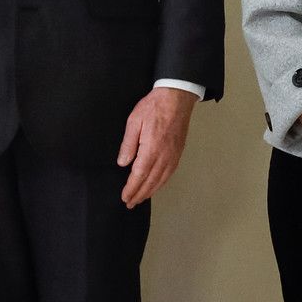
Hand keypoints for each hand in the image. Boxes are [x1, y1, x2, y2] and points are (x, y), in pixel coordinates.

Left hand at [117, 86, 196, 207]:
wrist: (177, 98)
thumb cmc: (153, 107)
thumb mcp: (134, 121)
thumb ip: (128, 144)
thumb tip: (123, 163)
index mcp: (151, 149)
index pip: (139, 175)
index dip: (132, 188)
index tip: (125, 197)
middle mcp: (164, 156)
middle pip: (151, 181)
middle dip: (140, 194)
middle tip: (130, 203)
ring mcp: (173, 155)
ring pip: (162, 179)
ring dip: (151, 191)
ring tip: (141, 199)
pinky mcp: (178, 152)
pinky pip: (170, 173)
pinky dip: (162, 183)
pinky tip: (157, 185)